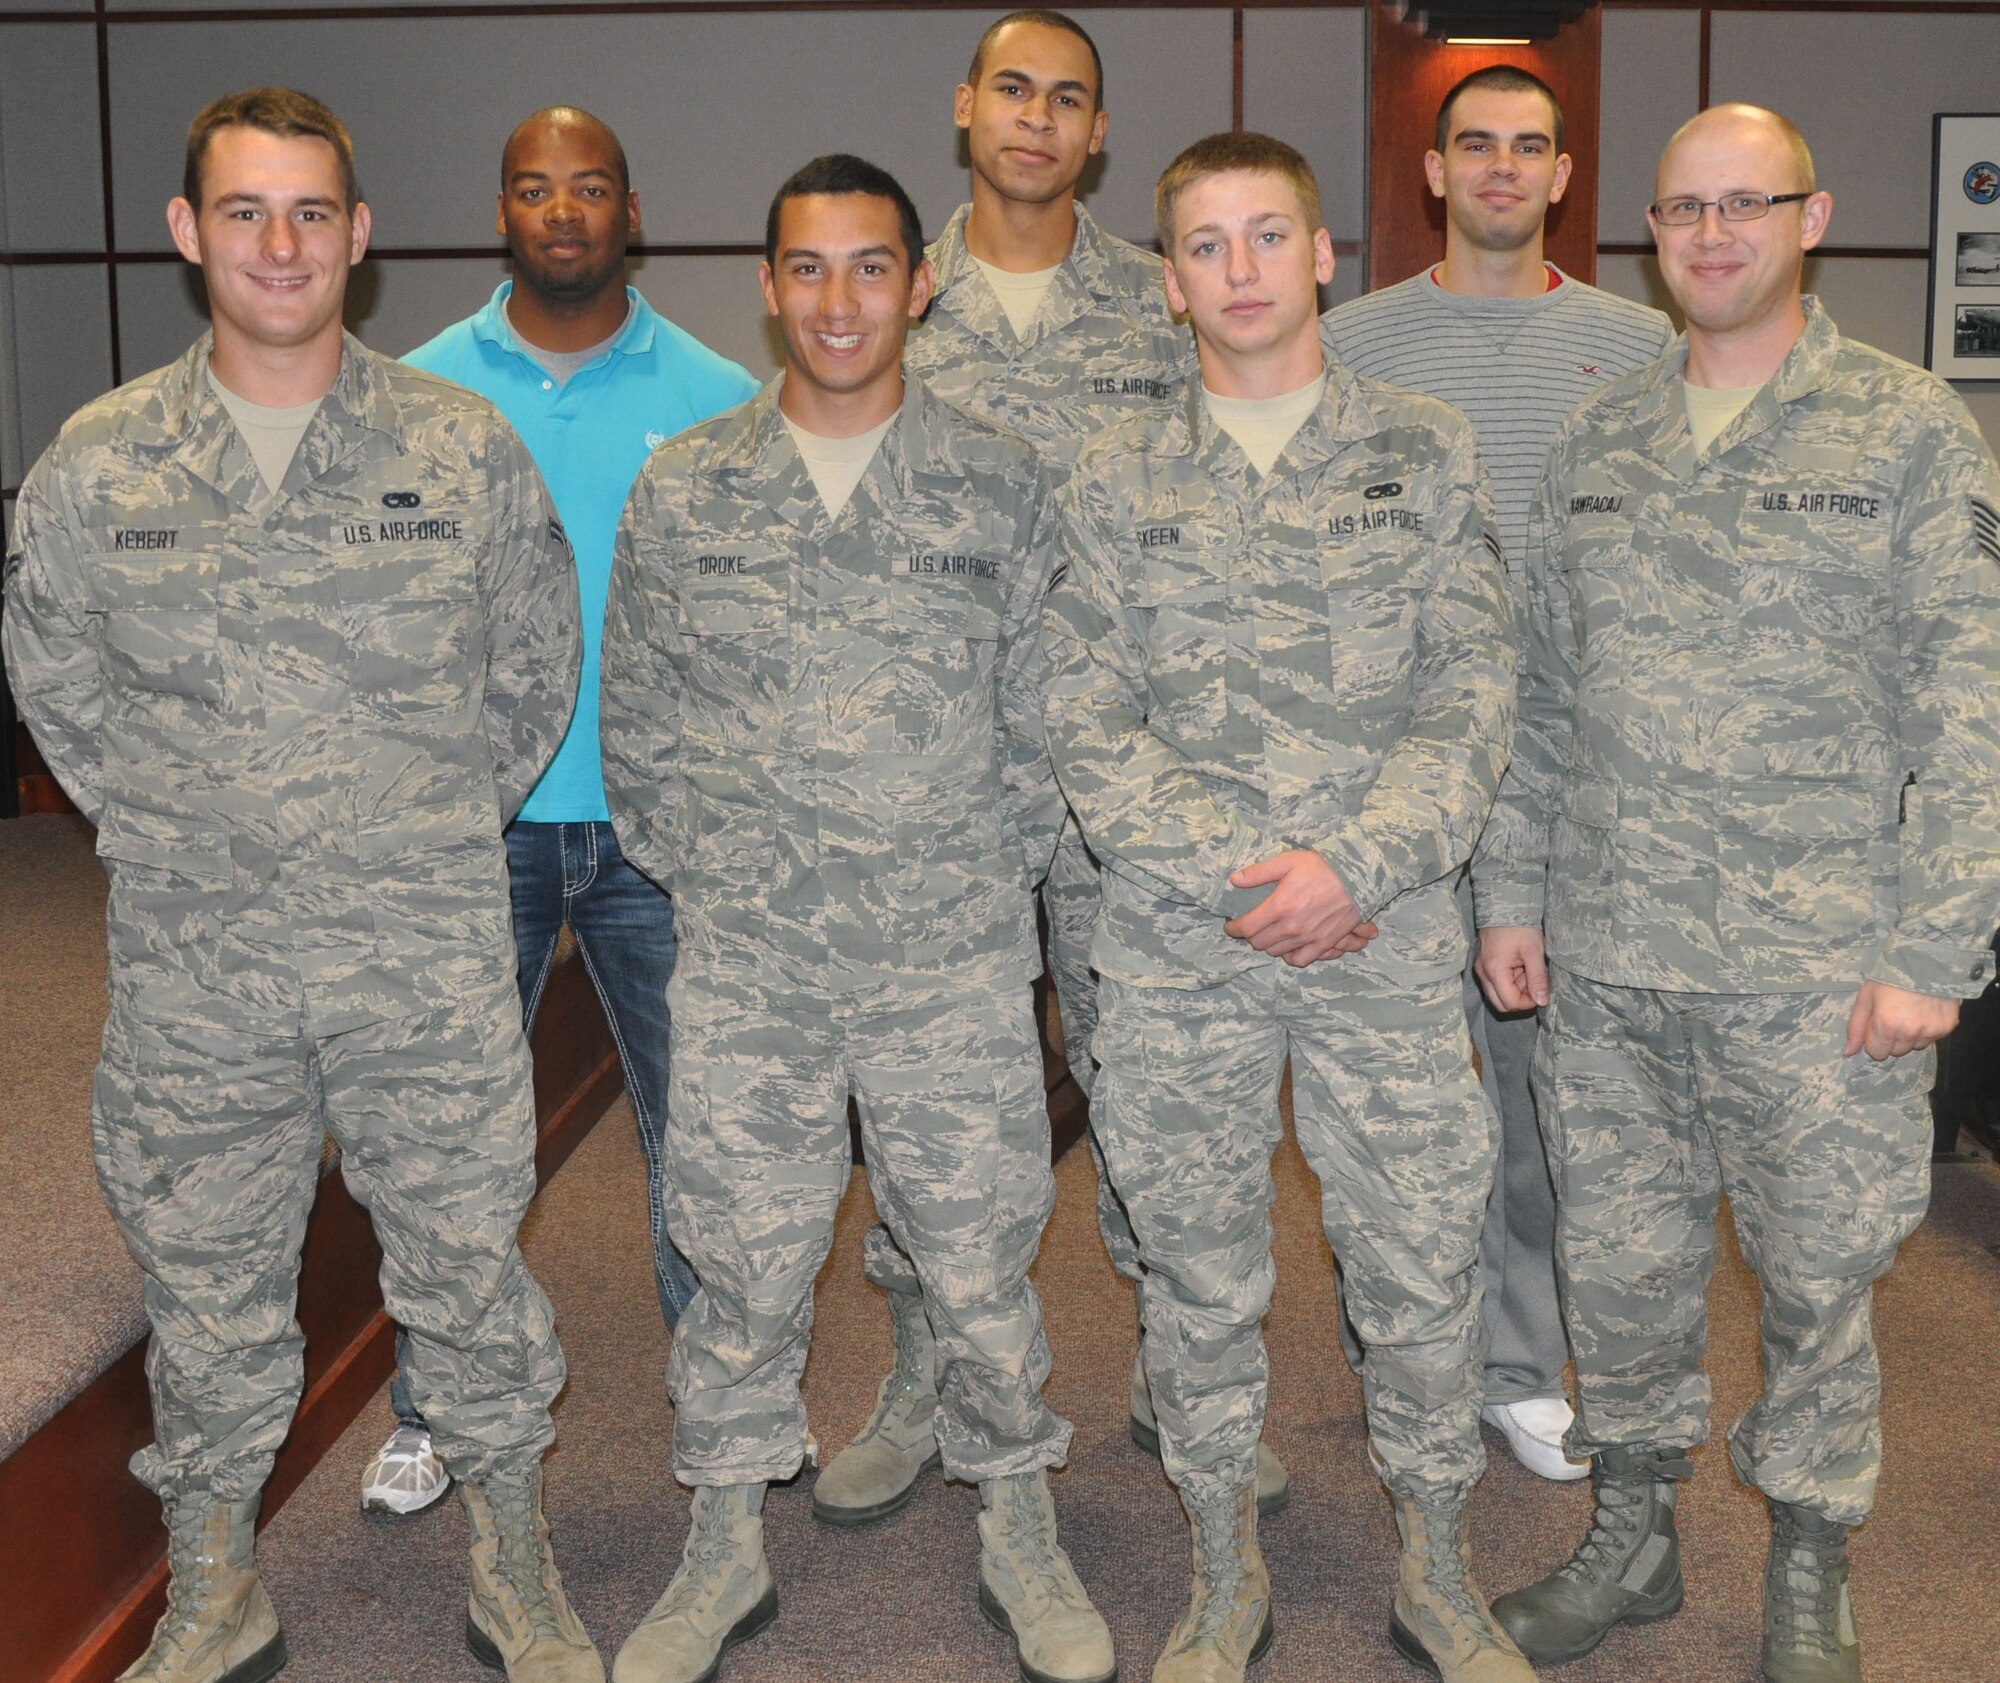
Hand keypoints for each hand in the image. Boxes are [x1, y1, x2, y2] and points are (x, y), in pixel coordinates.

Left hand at [1223, 850, 1373, 965]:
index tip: (1231, 925)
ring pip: (1276, 952)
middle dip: (1250, 936)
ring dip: (1268, 944)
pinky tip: (1287, 946)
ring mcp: (1308, 937)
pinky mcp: (1323, 944)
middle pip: (1259, 943)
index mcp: (1279, 906)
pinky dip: (1289, 956)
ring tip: (1268, 934)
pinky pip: (1299, 960)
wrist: (1357, 878)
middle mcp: (1291, 926)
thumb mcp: (1288, 861)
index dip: (1234, 928)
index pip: (1247, 928)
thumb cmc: (1322, 867)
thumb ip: (1259, 872)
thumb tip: (1234, 880)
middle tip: (1251, 927)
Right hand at [1475, 925, 1548, 1010]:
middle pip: (1500, 1003)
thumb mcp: (1534, 952)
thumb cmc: (1520, 926)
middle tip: (1533, 985)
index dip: (1528, 1002)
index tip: (1540, 992)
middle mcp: (1482, 972)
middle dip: (1519, 999)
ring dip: (1514, 990)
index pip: (1510, 1002)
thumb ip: (1538, 978)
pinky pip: (1494, 983)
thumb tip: (1542, 1001)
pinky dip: (1508, 981)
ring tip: (1526, 971)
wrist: (1504, 906)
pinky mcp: (1481, 964)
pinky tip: (1518, 967)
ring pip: (1497, 994)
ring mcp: (1480, 969)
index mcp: (1494, 970)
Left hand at [1843, 981, 1958, 1060]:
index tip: (1877, 1025)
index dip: (1875, 1040)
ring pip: (1917, 1046)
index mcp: (1887, 1025)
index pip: (1878, 1053)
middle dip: (1893, 1038)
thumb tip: (1848, 1053)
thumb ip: (1856, 1027)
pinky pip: (1934, 1038)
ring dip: (1912, 1035)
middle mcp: (1911, 1032)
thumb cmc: (1890, 976)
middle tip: (1894, 1016)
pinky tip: (1925, 1011)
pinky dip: (1928, 1029)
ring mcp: (1932, 1030)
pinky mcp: (1948, 1026)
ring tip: (1910, 1012)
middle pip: (1897, 1051)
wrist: (1925, 960)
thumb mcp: (1866, 997)